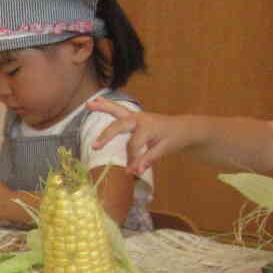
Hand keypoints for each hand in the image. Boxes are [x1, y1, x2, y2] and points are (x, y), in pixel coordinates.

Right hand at [87, 97, 206, 176]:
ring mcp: (136, 116)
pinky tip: (96, 101)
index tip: (131, 171)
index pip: (133, 145)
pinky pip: (119, 110)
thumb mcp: (164, 150)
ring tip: (88, 104)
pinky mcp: (134, 116)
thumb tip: (135, 171)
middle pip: (119, 125)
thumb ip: (148, 159)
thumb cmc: (174, 139)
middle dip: (106, 136)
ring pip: (117, 111)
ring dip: (103, 107)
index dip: (132, 159)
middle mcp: (140, 119)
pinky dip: (107, 105)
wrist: (183, 128)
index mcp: (148, 128)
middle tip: (94, 146)